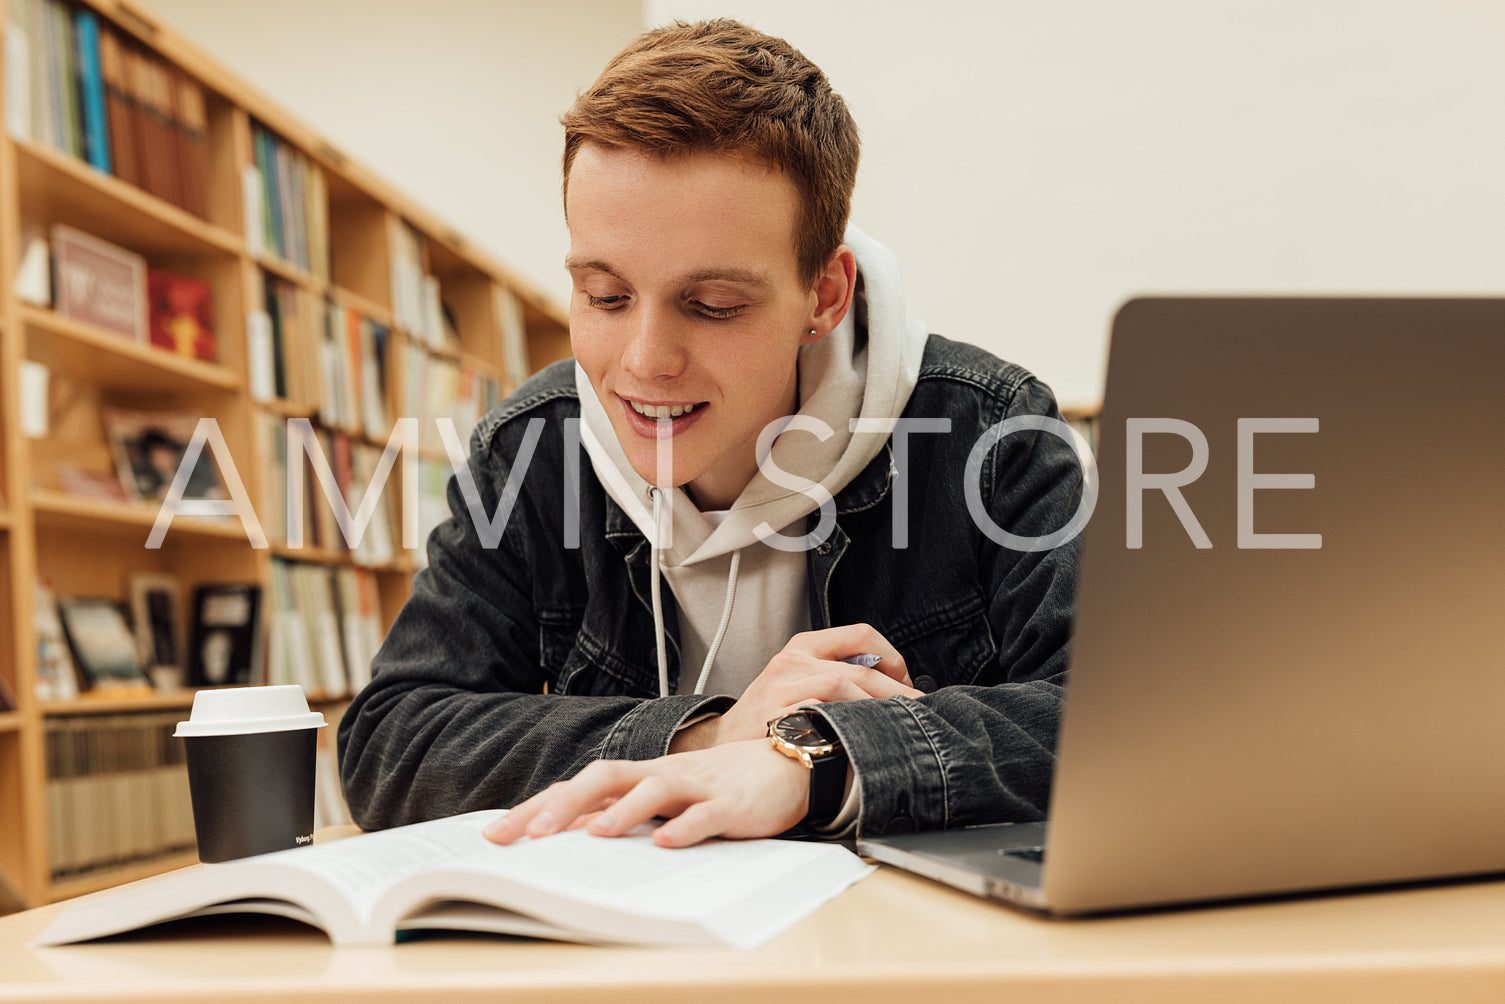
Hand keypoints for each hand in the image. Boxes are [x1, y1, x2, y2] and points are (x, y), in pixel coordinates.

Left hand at [482, 740, 807, 848]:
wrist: (789, 764)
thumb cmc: (720, 786)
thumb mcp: (666, 802)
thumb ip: (624, 815)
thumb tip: (572, 838)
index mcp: (642, 776)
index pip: (579, 787)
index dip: (536, 808)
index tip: (495, 836)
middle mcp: (662, 775)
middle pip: (605, 777)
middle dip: (563, 804)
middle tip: (528, 836)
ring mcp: (697, 786)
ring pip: (654, 788)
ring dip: (623, 811)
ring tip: (594, 835)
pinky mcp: (732, 803)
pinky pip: (707, 814)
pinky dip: (687, 827)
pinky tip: (667, 843)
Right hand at [671, 623, 920, 751]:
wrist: (723, 743)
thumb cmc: (770, 715)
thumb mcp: (800, 680)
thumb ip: (839, 674)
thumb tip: (893, 686)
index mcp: (803, 646)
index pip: (860, 634)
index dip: (892, 657)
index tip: (905, 681)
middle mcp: (792, 661)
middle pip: (859, 670)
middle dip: (896, 692)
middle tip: (918, 711)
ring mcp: (782, 688)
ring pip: (843, 687)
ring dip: (876, 710)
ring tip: (894, 727)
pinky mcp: (775, 715)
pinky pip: (820, 716)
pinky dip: (846, 726)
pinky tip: (860, 740)